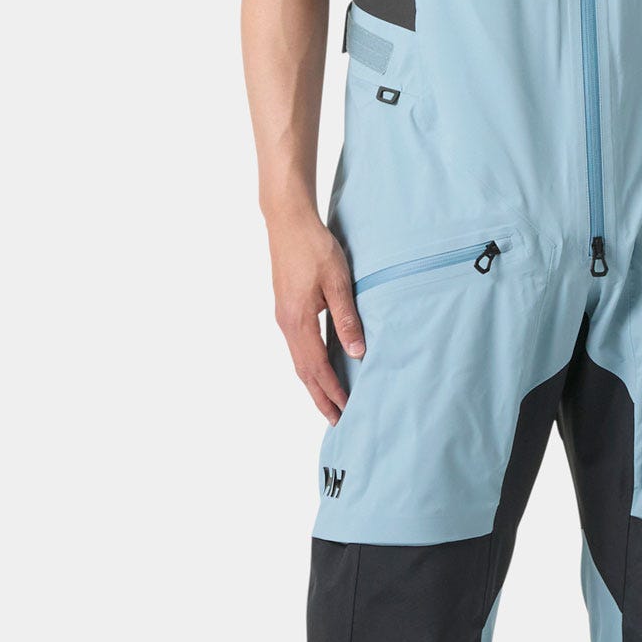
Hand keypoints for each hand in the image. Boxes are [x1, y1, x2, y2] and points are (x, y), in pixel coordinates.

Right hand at [269, 208, 363, 421]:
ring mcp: (283, 316)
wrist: (287, 220)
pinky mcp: (285, 308)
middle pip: (303, 371)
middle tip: (336, 421)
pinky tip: (319, 368)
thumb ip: (347, 318)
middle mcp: (287, 323)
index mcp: (298, 320)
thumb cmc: (314, 247)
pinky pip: (297, 346)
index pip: (317, 367)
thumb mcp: (337, 281)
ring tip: (328, 402)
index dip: (332, 391)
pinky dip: (309, 365)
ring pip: (299, 360)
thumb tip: (357, 353)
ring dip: (313, 384)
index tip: (346, 411)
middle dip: (320, 397)